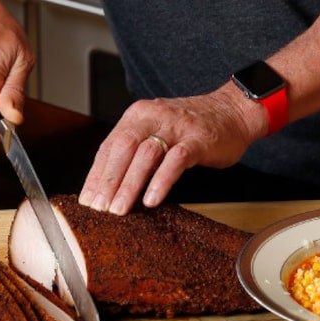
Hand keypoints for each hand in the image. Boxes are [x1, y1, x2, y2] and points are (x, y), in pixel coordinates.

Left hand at [78, 80, 268, 214]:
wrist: (233, 111)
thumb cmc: (192, 127)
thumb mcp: (157, 129)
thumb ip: (136, 150)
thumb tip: (109, 186)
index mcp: (138, 115)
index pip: (109, 146)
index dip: (96, 175)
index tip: (86, 200)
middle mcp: (154, 116)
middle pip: (123, 148)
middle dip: (108, 181)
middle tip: (98, 209)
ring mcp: (176, 127)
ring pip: (146, 155)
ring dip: (129, 185)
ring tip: (119, 210)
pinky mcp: (197, 139)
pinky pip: (176, 160)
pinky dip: (161, 181)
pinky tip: (152, 200)